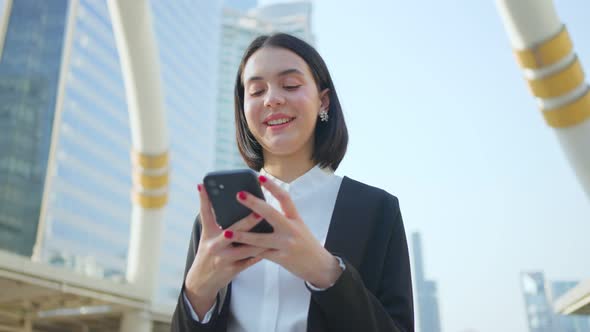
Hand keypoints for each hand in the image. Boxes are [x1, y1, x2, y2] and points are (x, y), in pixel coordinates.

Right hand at [184, 183, 265, 317]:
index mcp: (208, 234)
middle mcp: (214, 246)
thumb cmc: (209, 253)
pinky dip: (261, 253)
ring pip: (246, 248)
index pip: (205, 213)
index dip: (204, 199)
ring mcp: (224, 259)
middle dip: (247, 222)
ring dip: (260, 239)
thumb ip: (213, 218)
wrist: (202, 282)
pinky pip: (250, 261)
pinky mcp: (233, 270)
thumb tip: (218, 196)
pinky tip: (272, 246)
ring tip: (273, 229)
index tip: (206, 186)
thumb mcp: (207, 236)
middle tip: (259, 212)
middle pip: (231, 231)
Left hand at [232, 175, 342, 288]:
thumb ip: (282, 219)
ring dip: (242, 235)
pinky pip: (260, 254)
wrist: (320, 266)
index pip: (285, 198)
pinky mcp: (281, 258)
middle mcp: (291, 229)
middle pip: (271, 214)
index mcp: (296, 218)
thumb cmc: (306, 244)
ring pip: (260, 239)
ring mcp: (286, 244)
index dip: (272, 186)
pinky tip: (235, 251)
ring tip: (227, 232)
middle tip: (239, 195)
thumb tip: (259, 211)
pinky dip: (247, 252)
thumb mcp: (298, 227)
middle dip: (254, 204)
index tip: (260, 177)